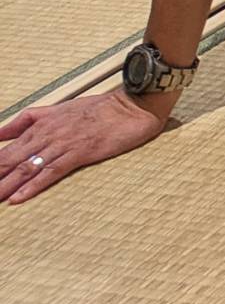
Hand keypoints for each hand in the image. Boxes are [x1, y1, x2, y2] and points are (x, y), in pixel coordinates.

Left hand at [0, 88, 169, 203]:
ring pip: (26, 168)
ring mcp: (63, 144)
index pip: (5, 149)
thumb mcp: (59, 109)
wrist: (132, 105)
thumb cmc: (99, 109)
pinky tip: (18, 198)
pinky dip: (33, 185)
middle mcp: (47, 134)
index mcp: (40, 125)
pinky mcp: (80, 152)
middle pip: (10, 160)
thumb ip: (28, 120)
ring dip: (5, 185)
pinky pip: (51, 171)